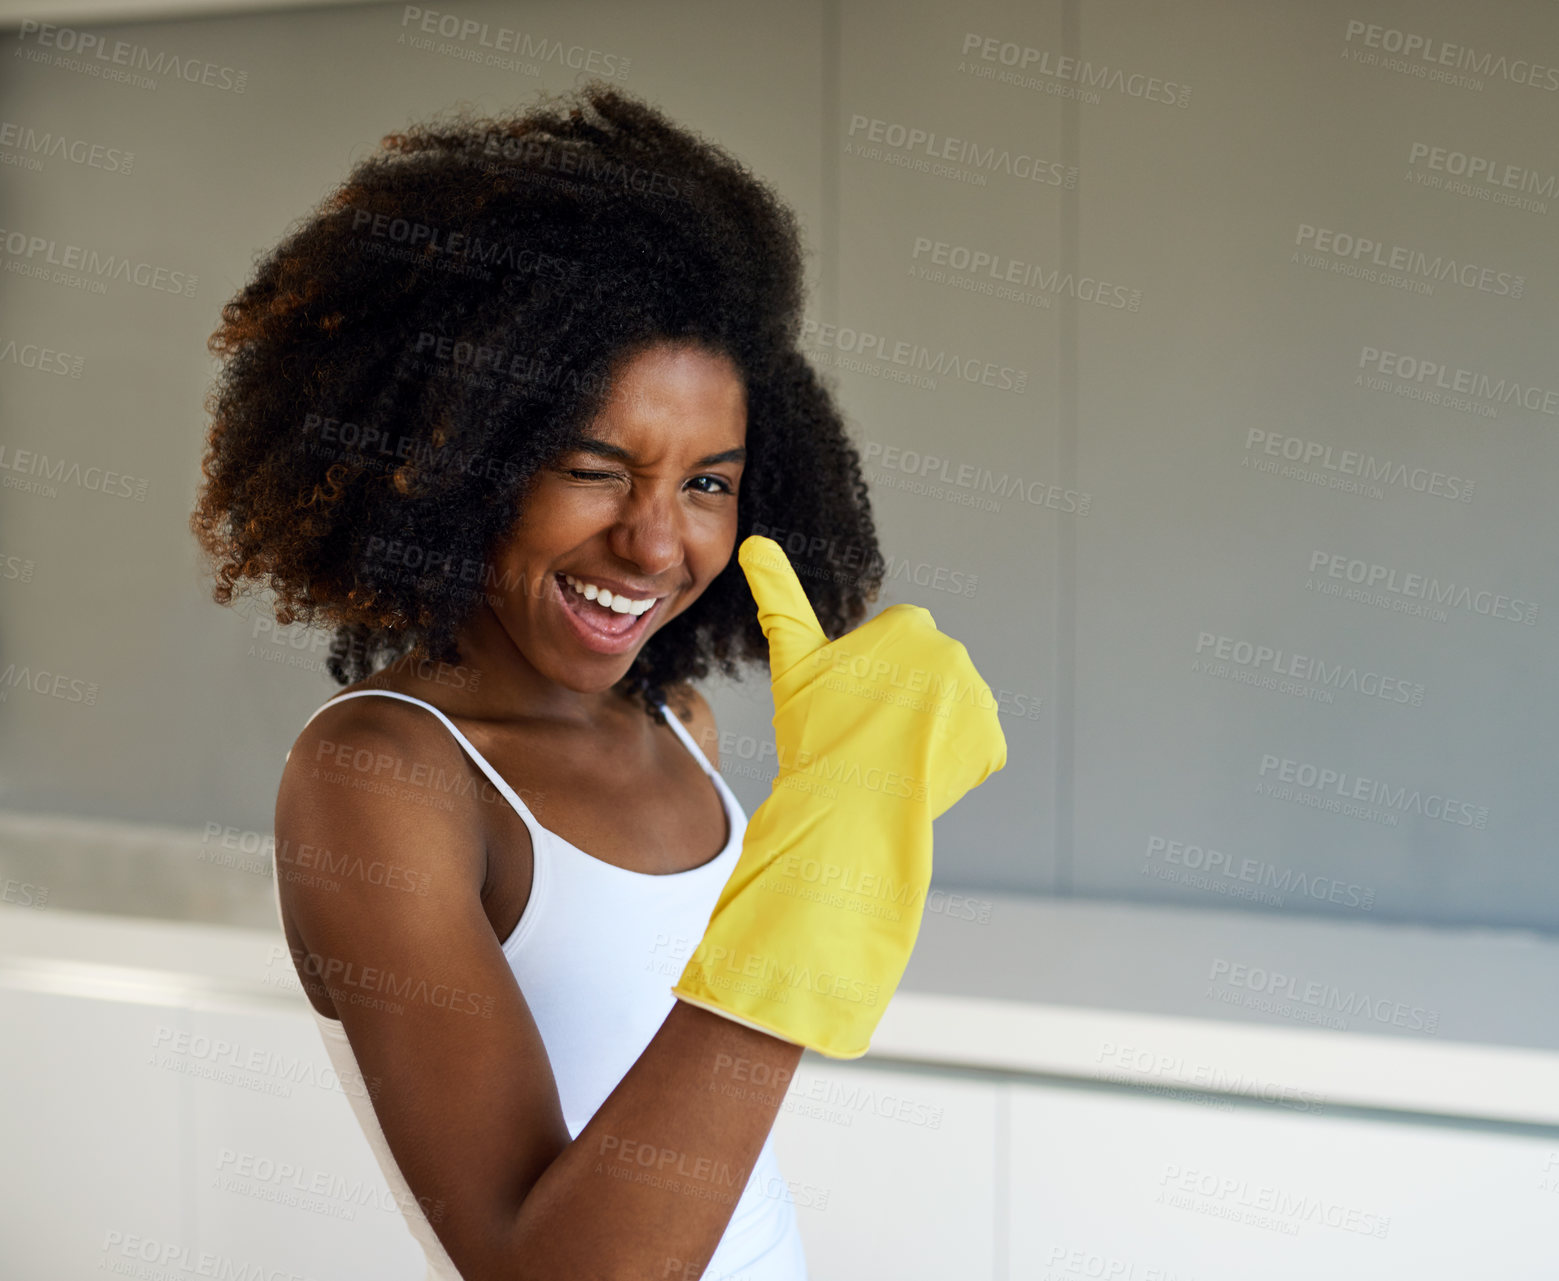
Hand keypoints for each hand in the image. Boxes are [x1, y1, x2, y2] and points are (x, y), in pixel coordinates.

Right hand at [671, 535, 1006, 1058]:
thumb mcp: (792, 657)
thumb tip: (754, 541)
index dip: (867, 677)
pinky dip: (948, 764)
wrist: (848, 804)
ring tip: (889, 755)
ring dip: (925, 731)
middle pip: (923, 678)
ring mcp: (978, 699)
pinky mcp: (992, 743)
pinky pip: (969, 750)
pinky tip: (916, 772)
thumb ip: (779, 594)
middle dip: (901, 701)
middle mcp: (954, 652)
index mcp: (911, 623)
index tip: (850, 701)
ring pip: (945, 714)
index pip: (893, 647)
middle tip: (865, 732)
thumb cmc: (815, 729)